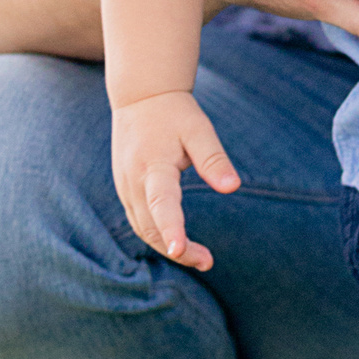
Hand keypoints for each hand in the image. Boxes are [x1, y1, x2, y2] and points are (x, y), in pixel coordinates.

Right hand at [111, 90, 238, 270]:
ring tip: (201, 258)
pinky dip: (157, 236)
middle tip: (208, 261)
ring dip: (167, 246)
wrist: (140, 97)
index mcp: (152, 165)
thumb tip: (233, 187)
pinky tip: (178, 243)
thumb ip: (214, 159)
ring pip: (143, 229)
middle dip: (177, 249)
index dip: (171, 228)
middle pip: (151, 226)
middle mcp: (133, 181)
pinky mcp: (125, 190)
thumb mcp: (199, 129)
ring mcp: (125, 188)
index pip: (162, 202)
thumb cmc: (175, 113)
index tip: (178, 250)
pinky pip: (139, 221)